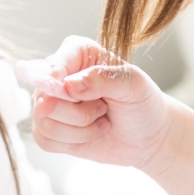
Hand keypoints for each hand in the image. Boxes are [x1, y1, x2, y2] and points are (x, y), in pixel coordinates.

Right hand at [32, 36, 185, 173]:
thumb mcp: (132, 84)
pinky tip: (91, 132)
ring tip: (100, 119)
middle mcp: (57, 75)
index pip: (52, 66)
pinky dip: (73, 141)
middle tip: (103, 108)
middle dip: (79, 112)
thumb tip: (68, 85)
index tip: (73, 94)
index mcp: (76, 52)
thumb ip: (102, 79)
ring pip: (44, 123)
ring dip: (80, 129)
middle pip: (45, 99)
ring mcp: (49, 103)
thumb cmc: (142, 103)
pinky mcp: (48, 129)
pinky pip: (45, 140)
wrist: (149, 135)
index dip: (56, 82)